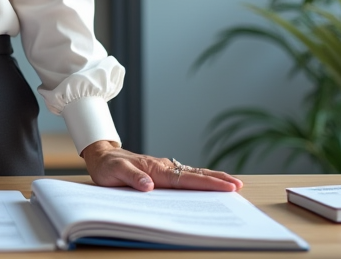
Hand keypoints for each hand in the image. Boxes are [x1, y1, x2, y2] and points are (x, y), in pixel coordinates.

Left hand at [81, 140, 242, 192]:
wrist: (101, 154)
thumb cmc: (107, 166)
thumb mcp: (113, 173)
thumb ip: (131, 178)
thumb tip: (149, 186)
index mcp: (155, 169)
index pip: (186, 179)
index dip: (207, 183)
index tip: (227, 186)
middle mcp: (163, 166)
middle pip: (195, 174)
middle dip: (217, 179)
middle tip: (238, 185)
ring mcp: (163, 167)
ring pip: (192, 173)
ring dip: (211, 178)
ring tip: (231, 184)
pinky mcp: (161, 170)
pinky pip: (184, 175)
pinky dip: (199, 178)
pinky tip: (208, 182)